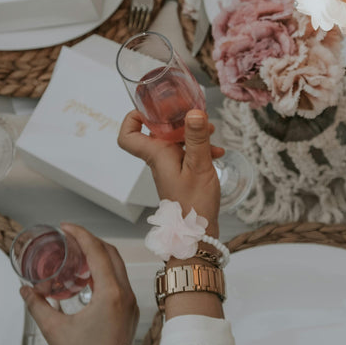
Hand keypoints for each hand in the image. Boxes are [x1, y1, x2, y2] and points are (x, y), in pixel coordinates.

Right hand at [20, 225, 138, 344]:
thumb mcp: (54, 331)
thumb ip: (37, 306)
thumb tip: (25, 291)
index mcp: (110, 294)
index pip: (97, 251)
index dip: (81, 234)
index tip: (66, 227)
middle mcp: (125, 294)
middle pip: (110, 253)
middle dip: (90, 240)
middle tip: (69, 237)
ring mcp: (130, 302)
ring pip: (117, 266)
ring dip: (98, 255)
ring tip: (76, 255)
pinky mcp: (129, 311)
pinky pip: (119, 280)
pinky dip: (104, 270)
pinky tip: (86, 277)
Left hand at [118, 109, 222, 235]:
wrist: (198, 234)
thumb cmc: (194, 205)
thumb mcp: (199, 166)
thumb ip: (196, 138)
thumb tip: (193, 112)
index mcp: (157, 155)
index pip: (127, 136)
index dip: (132, 119)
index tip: (149, 109)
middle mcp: (160, 160)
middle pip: (157, 132)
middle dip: (175, 119)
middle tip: (191, 112)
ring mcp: (171, 168)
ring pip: (175, 142)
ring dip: (192, 134)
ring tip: (211, 132)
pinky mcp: (182, 175)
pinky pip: (187, 154)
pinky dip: (201, 149)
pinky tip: (217, 153)